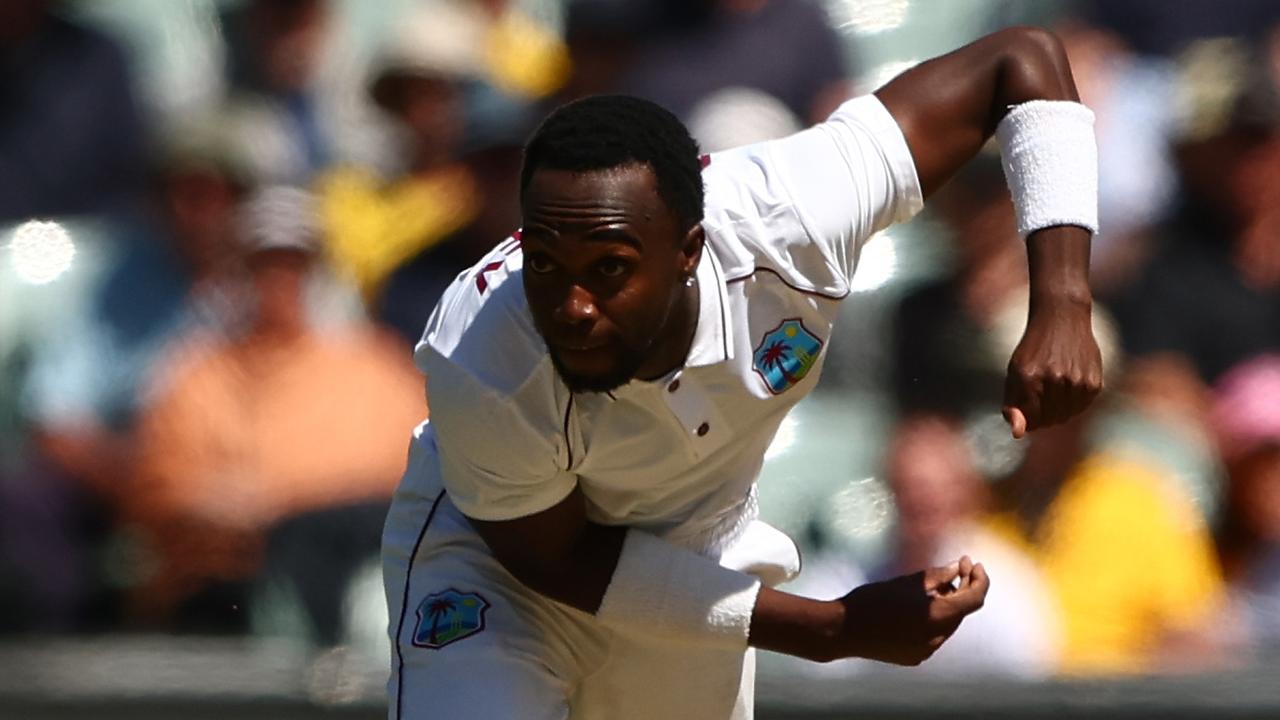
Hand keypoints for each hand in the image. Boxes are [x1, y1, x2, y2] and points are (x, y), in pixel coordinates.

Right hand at [834, 556, 988, 665]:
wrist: (843, 631)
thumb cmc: (872, 600)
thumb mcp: (907, 583)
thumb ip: (937, 576)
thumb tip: (957, 568)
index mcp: (938, 616)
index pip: (975, 598)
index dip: (979, 579)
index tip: (974, 563)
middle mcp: (938, 638)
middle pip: (961, 611)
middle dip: (962, 588)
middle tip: (958, 567)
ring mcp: (927, 650)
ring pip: (948, 624)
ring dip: (948, 604)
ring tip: (935, 586)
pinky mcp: (915, 657)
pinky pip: (934, 636)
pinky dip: (934, 619)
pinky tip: (920, 607)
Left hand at [1003, 295, 1102, 437]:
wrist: (1062, 318)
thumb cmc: (1034, 348)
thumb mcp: (1015, 372)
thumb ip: (1013, 405)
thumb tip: (1017, 434)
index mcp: (1029, 378)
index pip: (1030, 421)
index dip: (1027, 420)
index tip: (1027, 409)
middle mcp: (1054, 380)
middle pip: (1049, 420)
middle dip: (1042, 414)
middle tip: (1040, 396)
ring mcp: (1077, 382)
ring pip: (1066, 416)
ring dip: (1059, 409)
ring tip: (1054, 389)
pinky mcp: (1094, 383)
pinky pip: (1081, 407)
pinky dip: (1074, 403)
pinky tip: (1069, 386)